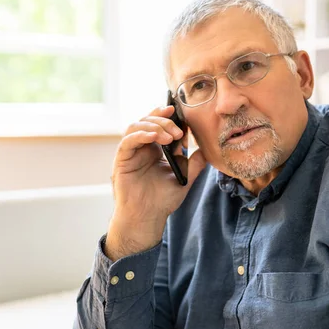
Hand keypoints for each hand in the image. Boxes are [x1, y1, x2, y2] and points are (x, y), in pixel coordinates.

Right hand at [105, 105, 205, 259]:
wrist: (148, 217)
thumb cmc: (162, 200)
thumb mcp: (185, 178)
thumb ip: (195, 163)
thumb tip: (207, 149)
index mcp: (155, 149)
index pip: (159, 124)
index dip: (167, 114)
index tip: (179, 110)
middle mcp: (142, 147)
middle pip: (148, 121)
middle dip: (164, 121)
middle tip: (178, 131)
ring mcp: (131, 152)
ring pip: (137, 126)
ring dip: (154, 126)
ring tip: (169, 136)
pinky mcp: (122, 159)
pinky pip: (128, 141)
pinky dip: (140, 135)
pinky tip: (153, 137)